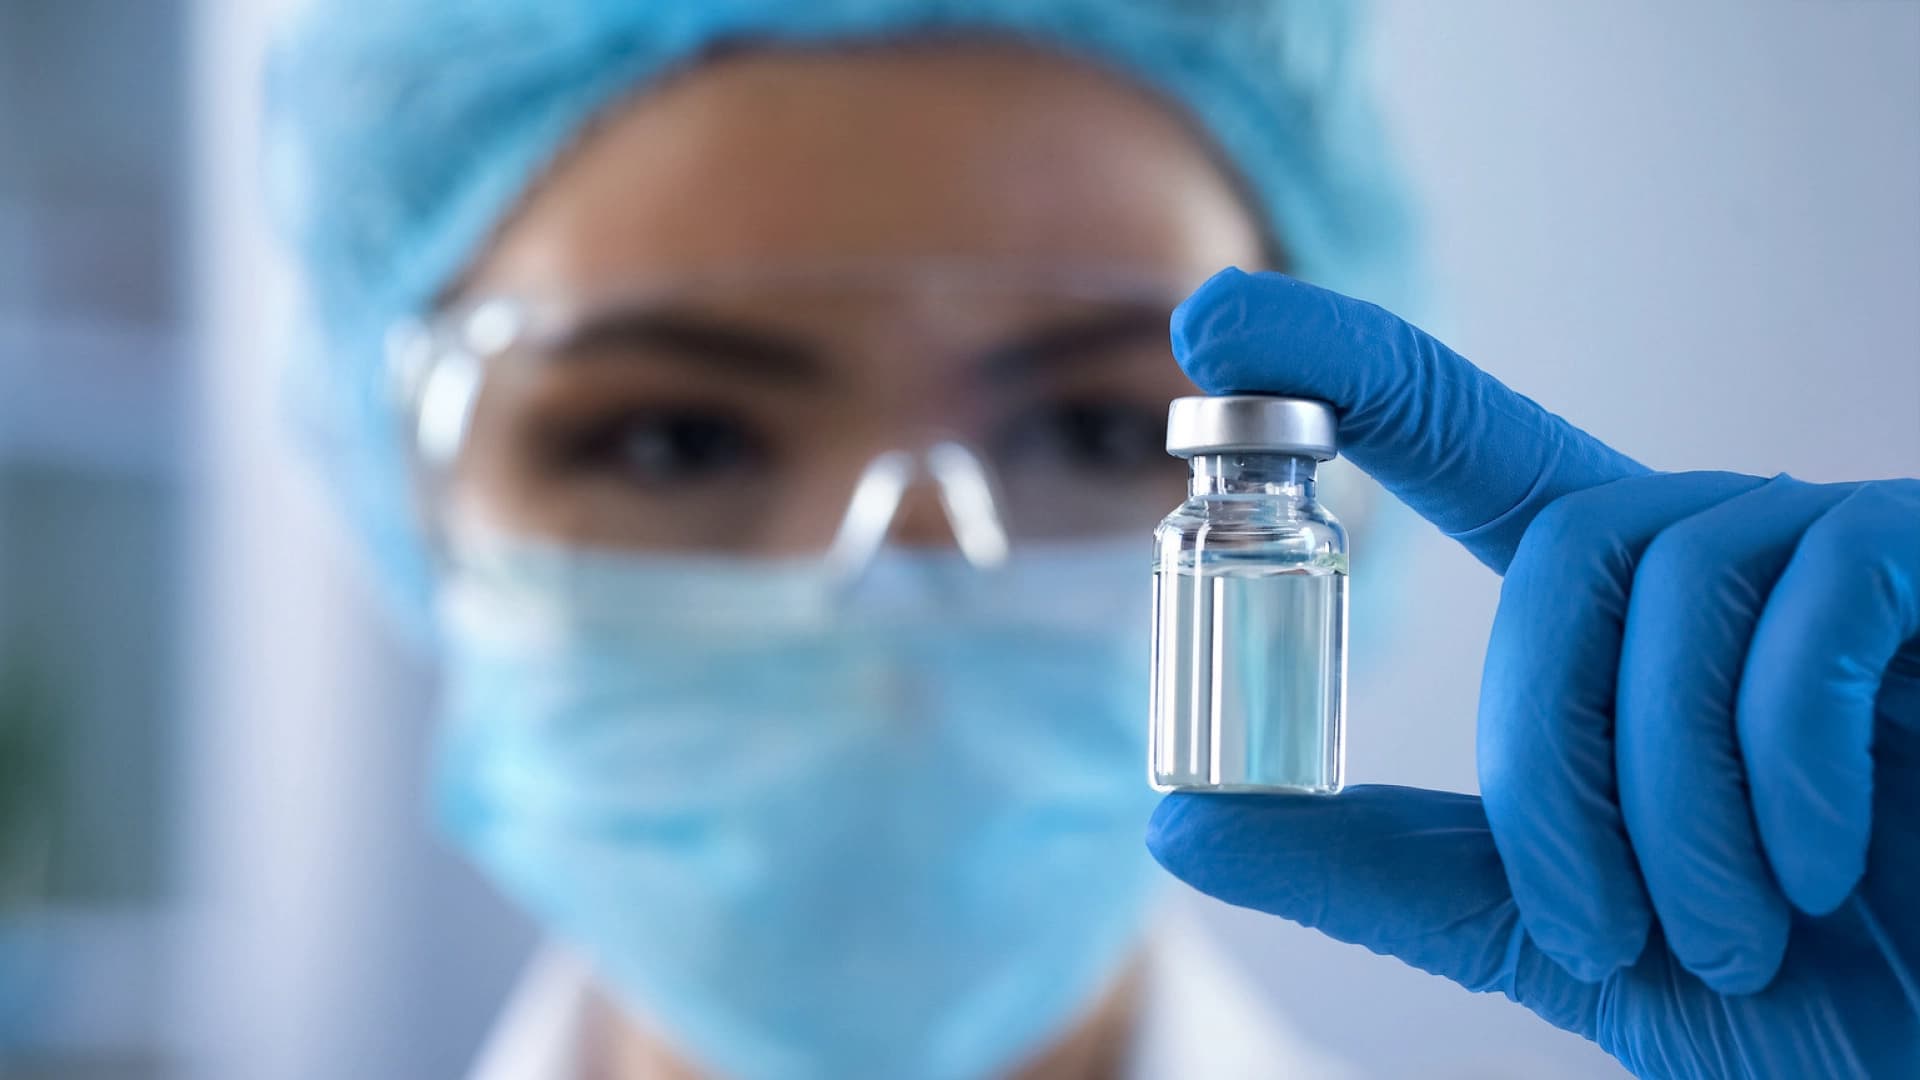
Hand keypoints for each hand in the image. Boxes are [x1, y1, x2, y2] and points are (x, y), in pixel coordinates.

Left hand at [1145, 269, 1919, 1077]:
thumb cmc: (1793, 983)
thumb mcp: (1555, 928)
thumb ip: (1381, 870)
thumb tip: (1179, 826)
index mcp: (1618, 619)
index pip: (1465, 442)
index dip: (1346, 365)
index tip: (1216, 324)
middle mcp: (1719, 556)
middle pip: (1563, 550)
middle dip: (1550, 757)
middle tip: (1598, 927)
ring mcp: (1840, 553)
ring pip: (1670, 578)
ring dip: (1671, 799)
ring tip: (1725, 931)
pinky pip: (1827, 596)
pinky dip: (1788, 758)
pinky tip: (1814, 872)